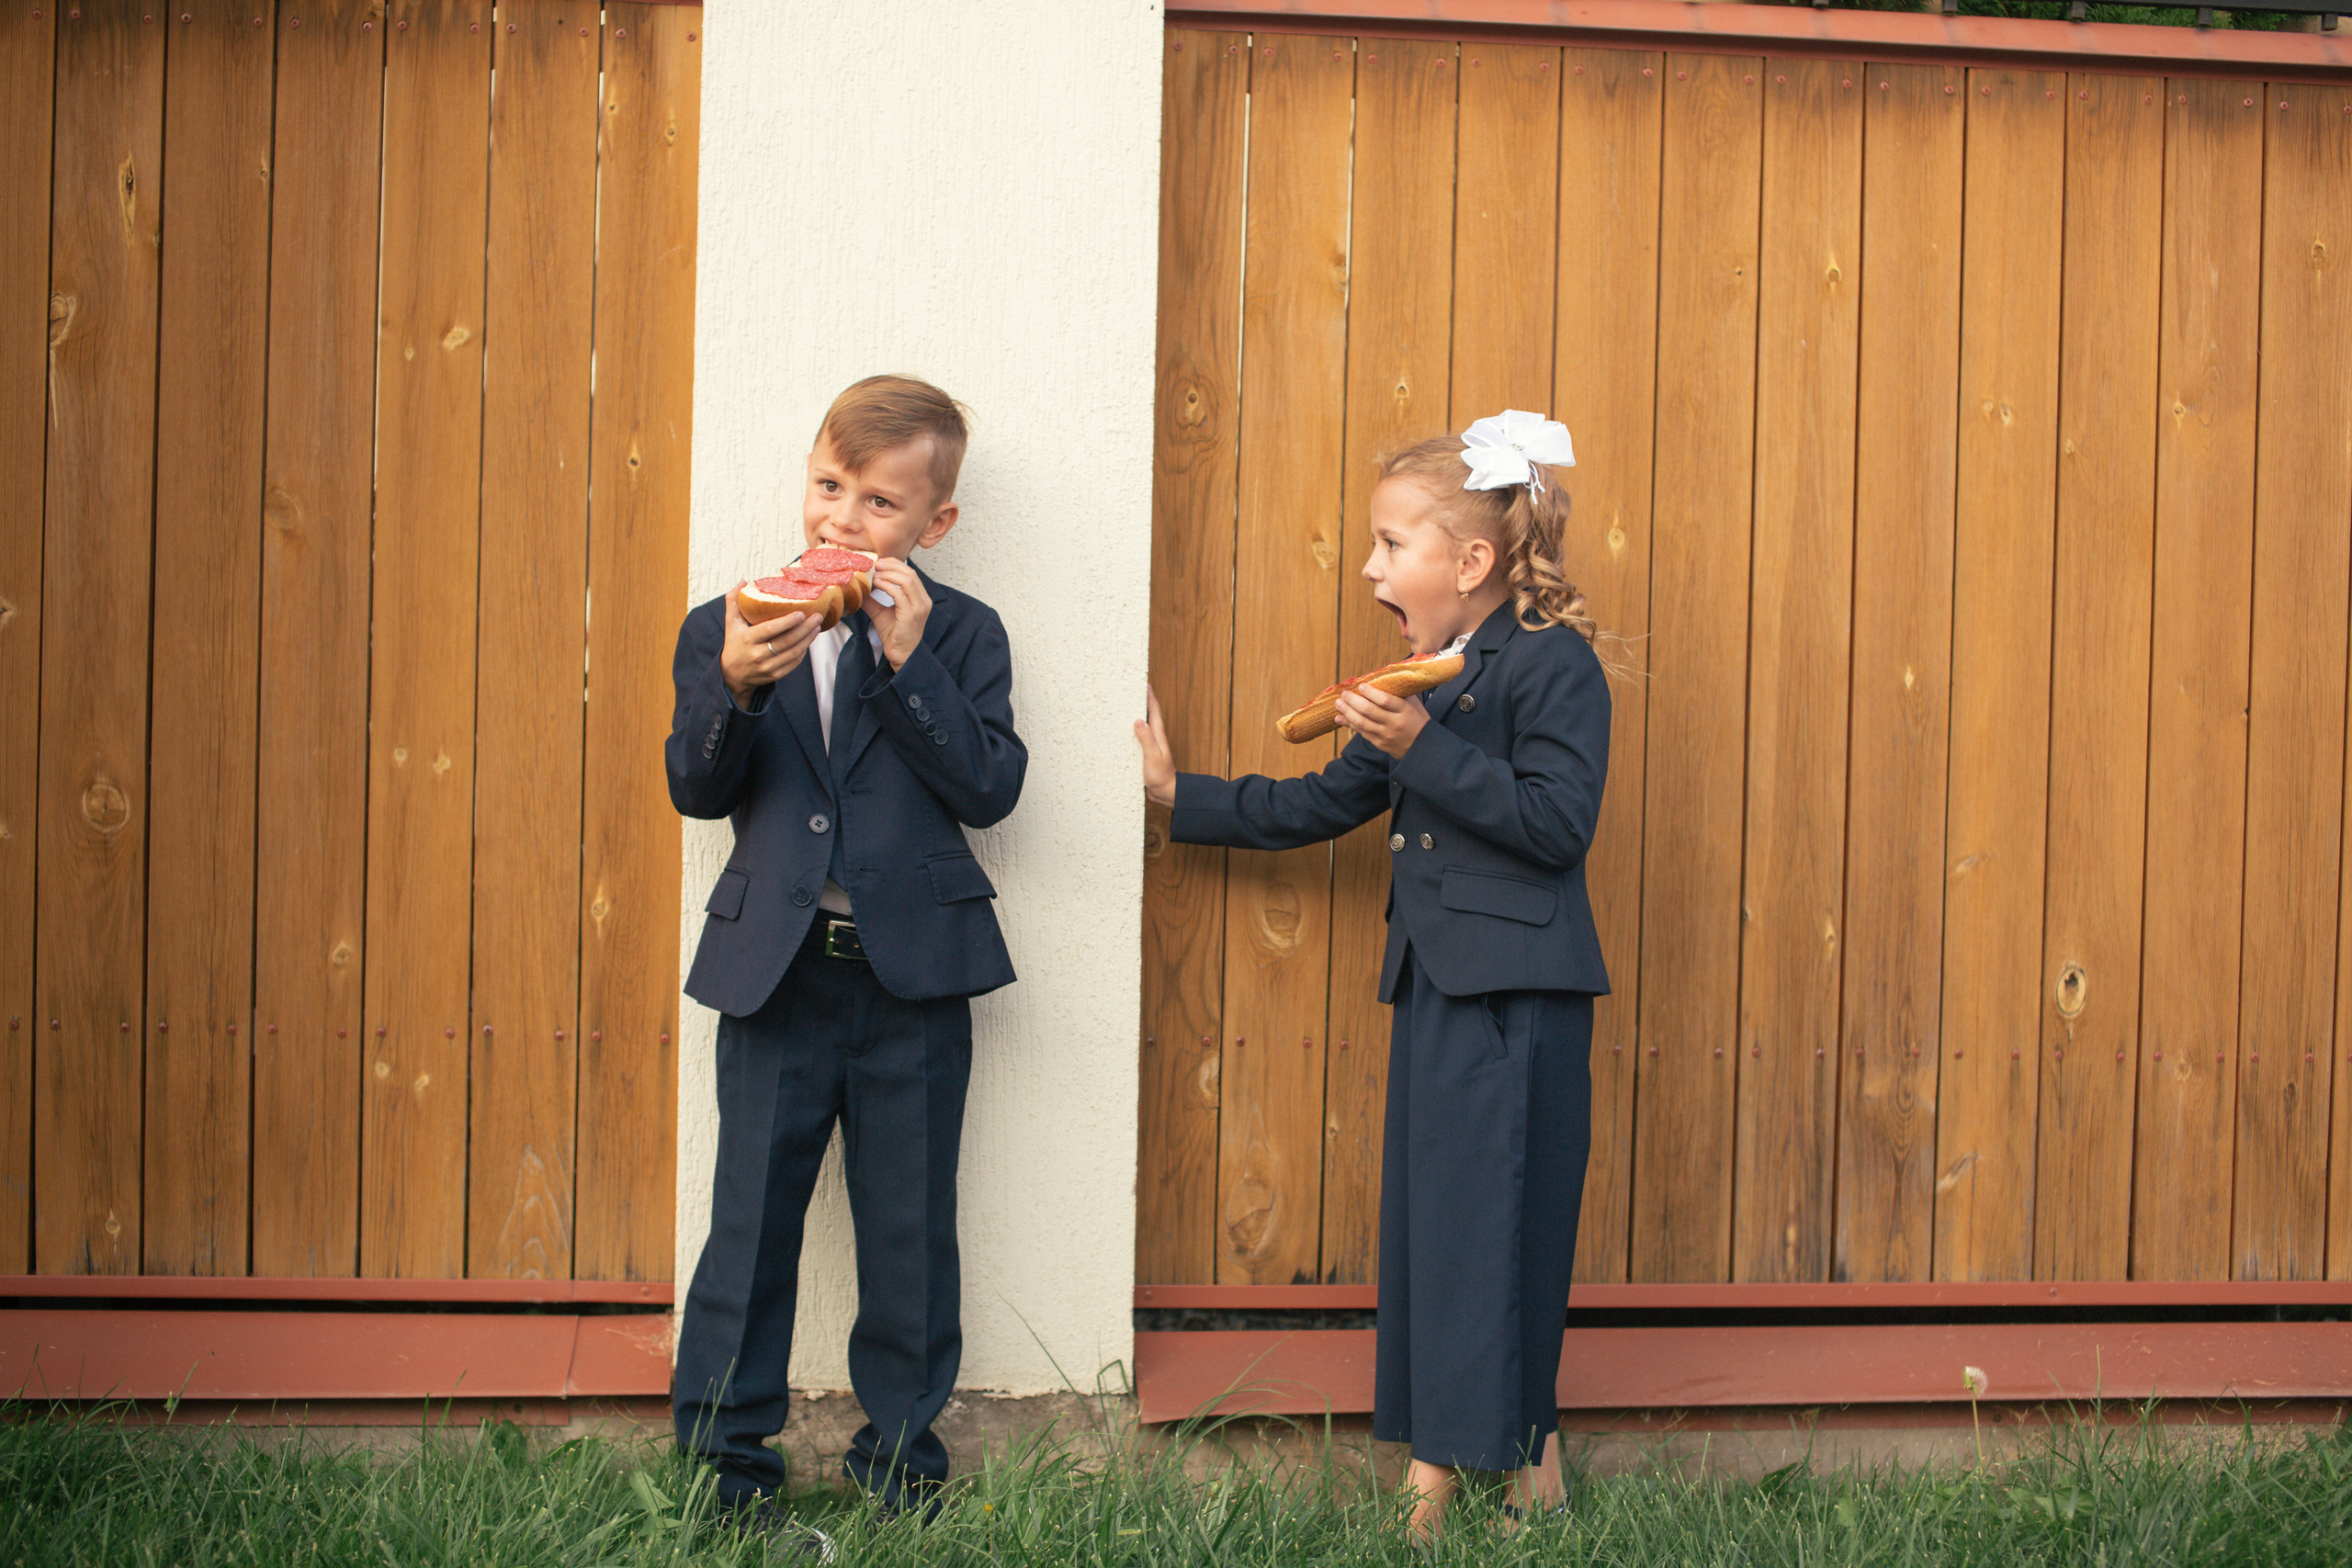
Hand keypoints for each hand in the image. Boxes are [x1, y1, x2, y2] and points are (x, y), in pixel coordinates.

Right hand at [720, 587, 819, 702]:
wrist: (733, 675)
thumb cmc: (735, 644)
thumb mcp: (731, 623)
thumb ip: (734, 601)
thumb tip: (743, 582)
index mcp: (747, 639)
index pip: (770, 629)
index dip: (787, 622)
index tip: (801, 613)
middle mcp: (758, 654)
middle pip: (786, 641)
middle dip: (805, 628)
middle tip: (817, 616)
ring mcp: (768, 667)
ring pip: (793, 652)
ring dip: (808, 638)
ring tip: (816, 625)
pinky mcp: (775, 675)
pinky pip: (794, 662)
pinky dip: (804, 650)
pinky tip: (809, 639)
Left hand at [868, 558, 930, 669]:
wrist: (901, 654)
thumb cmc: (895, 634)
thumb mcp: (881, 612)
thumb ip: (872, 600)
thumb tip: (858, 589)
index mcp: (920, 597)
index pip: (910, 573)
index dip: (895, 564)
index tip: (879, 562)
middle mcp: (923, 600)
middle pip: (910, 573)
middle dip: (891, 566)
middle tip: (875, 565)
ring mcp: (919, 607)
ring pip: (907, 580)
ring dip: (888, 574)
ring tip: (874, 575)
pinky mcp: (912, 614)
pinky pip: (899, 594)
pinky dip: (886, 586)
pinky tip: (876, 585)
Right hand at [1134, 684, 1175, 806]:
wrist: (1165, 793)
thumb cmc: (1162, 776)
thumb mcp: (1153, 756)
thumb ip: (1146, 739)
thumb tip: (1138, 720)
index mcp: (1158, 735)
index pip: (1154, 711)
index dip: (1150, 696)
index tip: (1144, 683)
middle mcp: (1154, 738)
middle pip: (1147, 715)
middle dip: (1141, 701)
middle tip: (1131, 690)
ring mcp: (1149, 746)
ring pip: (1140, 726)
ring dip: (1133, 716)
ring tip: (1122, 707)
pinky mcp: (1143, 754)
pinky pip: (1135, 739)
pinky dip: (1129, 732)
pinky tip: (1120, 733)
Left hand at [1335, 682, 1428, 758]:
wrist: (1423, 747)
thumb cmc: (1418, 720)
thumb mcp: (1414, 704)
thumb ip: (1400, 693)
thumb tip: (1381, 678)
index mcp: (1405, 711)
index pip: (1385, 700)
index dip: (1370, 693)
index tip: (1360, 686)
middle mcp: (1394, 723)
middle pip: (1369, 711)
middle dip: (1353, 701)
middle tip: (1344, 694)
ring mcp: (1385, 735)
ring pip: (1362, 723)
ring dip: (1347, 712)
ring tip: (1338, 703)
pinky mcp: (1379, 743)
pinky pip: (1362, 732)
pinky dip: (1350, 724)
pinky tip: (1340, 718)